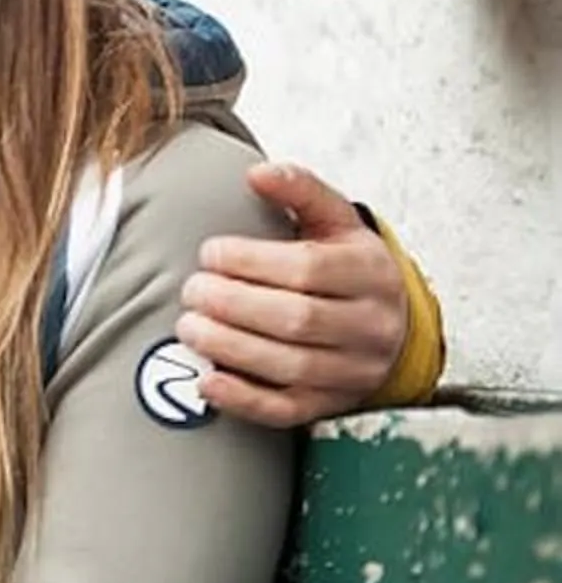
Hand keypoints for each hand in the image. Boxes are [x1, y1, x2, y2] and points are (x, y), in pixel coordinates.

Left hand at [179, 162, 408, 428]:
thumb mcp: (336, 221)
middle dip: (232, 304)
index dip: (250, 261)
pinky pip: (288, 410)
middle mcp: (371, 324)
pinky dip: (243, 399)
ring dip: (229, 348)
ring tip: (188, 326)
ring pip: (291, 366)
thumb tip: (258, 173)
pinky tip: (207, 380)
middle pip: (296, 319)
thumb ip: (300, 190)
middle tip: (191, 289)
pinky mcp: (333, 403)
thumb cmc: (349, 267)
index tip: (209, 252)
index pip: (308, 269)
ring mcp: (354, 369)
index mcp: (370, 272)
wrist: (392, 325)